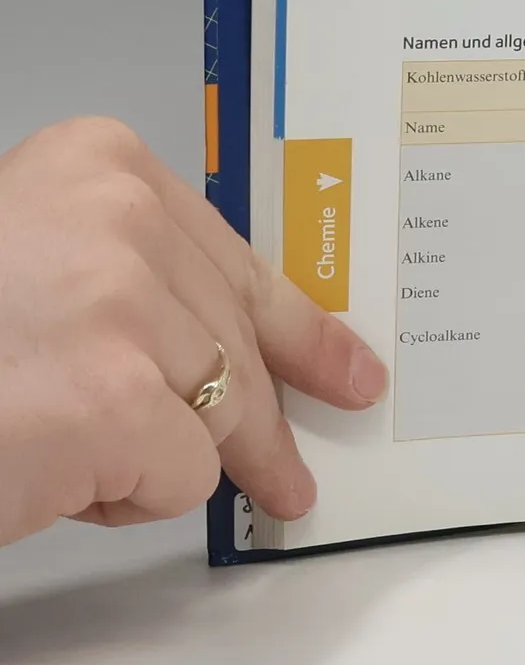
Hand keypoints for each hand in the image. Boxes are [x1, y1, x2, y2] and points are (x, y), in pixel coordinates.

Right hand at [0, 117, 387, 545]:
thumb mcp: (34, 268)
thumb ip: (128, 283)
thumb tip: (235, 360)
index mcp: (96, 165)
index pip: (236, 259)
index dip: (300, 330)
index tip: (350, 370)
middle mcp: (118, 216)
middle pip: (235, 342)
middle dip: (259, 424)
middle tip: (292, 479)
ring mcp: (119, 303)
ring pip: (215, 412)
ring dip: (151, 461)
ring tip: (67, 460)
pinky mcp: (111, 399)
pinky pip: (178, 474)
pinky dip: (118, 499)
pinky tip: (46, 477)